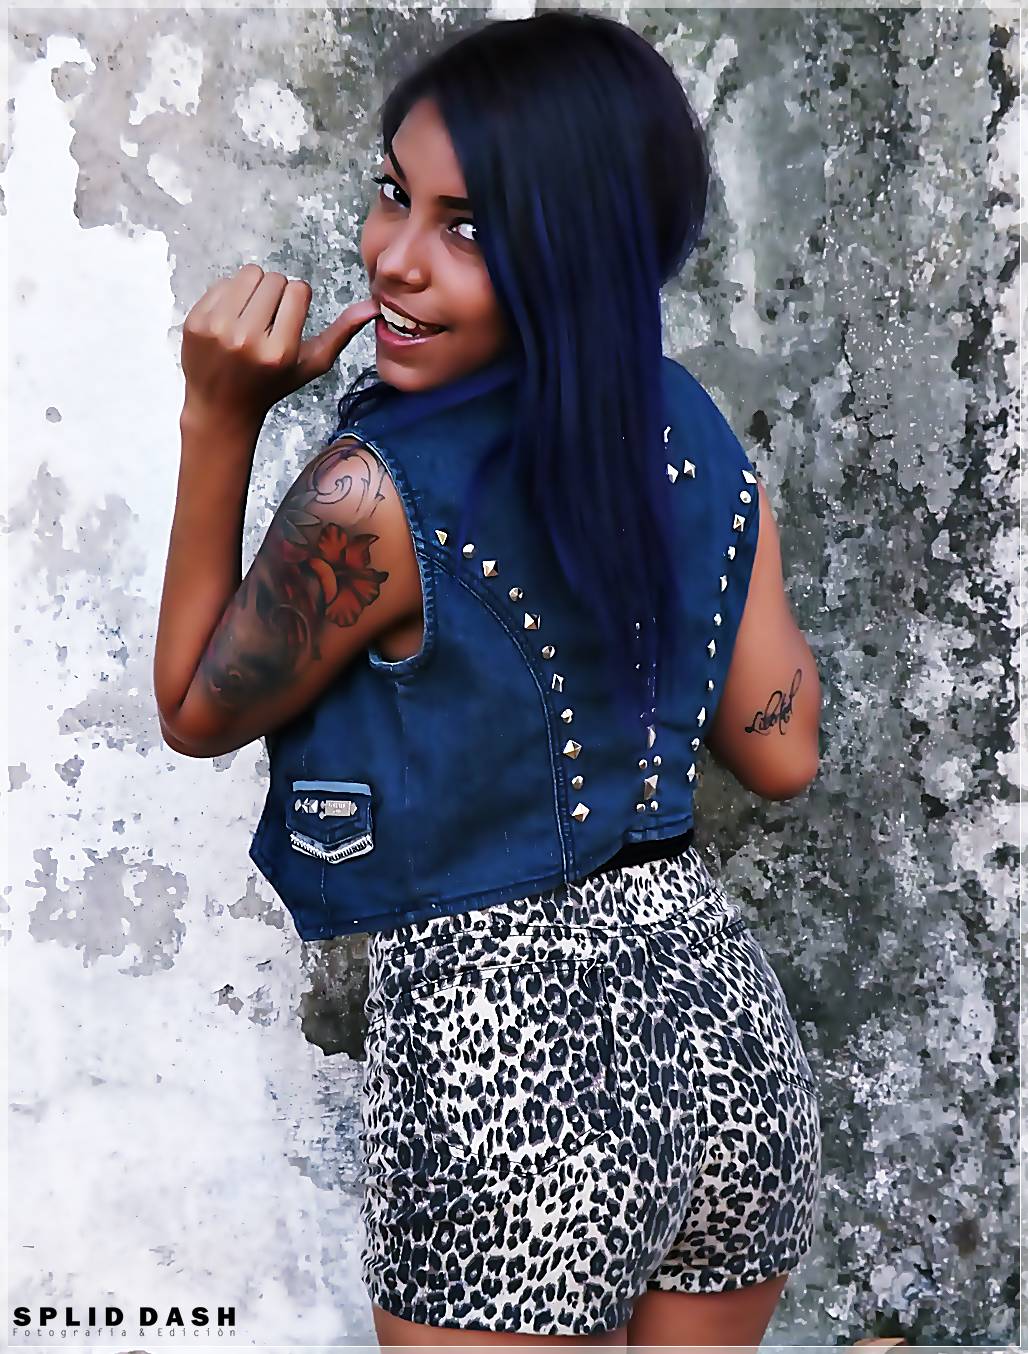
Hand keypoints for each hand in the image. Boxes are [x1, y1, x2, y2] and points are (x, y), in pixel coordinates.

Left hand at [181, 263, 378, 425]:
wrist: (222, 407)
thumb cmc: (272, 384)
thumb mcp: (311, 365)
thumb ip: (341, 334)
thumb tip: (372, 306)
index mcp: (279, 351)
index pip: (297, 290)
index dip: (298, 300)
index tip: (290, 319)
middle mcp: (247, 338)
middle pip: (273, 278)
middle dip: (275, 293)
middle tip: (269, 318)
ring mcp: (217, 329)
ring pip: (248, 274)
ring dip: (254, 288)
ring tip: (251, 314)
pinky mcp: (196, 321)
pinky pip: (222, 283)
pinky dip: (230, 295)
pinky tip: (230, 320)